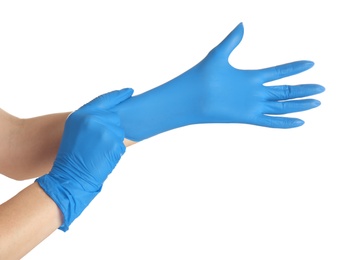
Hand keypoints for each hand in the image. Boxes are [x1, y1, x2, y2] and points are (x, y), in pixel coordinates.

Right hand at [36, 88, 132, 230]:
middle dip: (110, 128)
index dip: (119, 95)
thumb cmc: (71, 155)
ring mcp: (106, 132)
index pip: (105, 100)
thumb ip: (91, 118)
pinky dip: (115, 152)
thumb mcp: (75, 129)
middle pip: (115, 118)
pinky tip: (102, 157)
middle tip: (97, 142)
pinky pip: (121, 145)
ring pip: (119, 132)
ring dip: (113, 141)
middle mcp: (94, 119)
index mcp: (82, 114)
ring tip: (98, 151)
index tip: (130, 91)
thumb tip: (112, 114)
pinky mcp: (114, 145)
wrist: (70, 176)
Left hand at [190, 22, 324, 126]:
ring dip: (299, 104)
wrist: (188, 96)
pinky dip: (284, 123)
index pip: (278, 72)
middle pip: (285, 90)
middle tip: (321, 88)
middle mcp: (254, 92)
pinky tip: (300, 122)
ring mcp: (251, 105)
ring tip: (317, 102)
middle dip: (303, 89)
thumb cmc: (200, 76)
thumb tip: (242, 24)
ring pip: (281, 106)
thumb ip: (232, 40)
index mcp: (250, 77)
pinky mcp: (247, 117)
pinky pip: (270, 121)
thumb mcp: (218, 55)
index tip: (310, 63)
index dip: (294, 68)